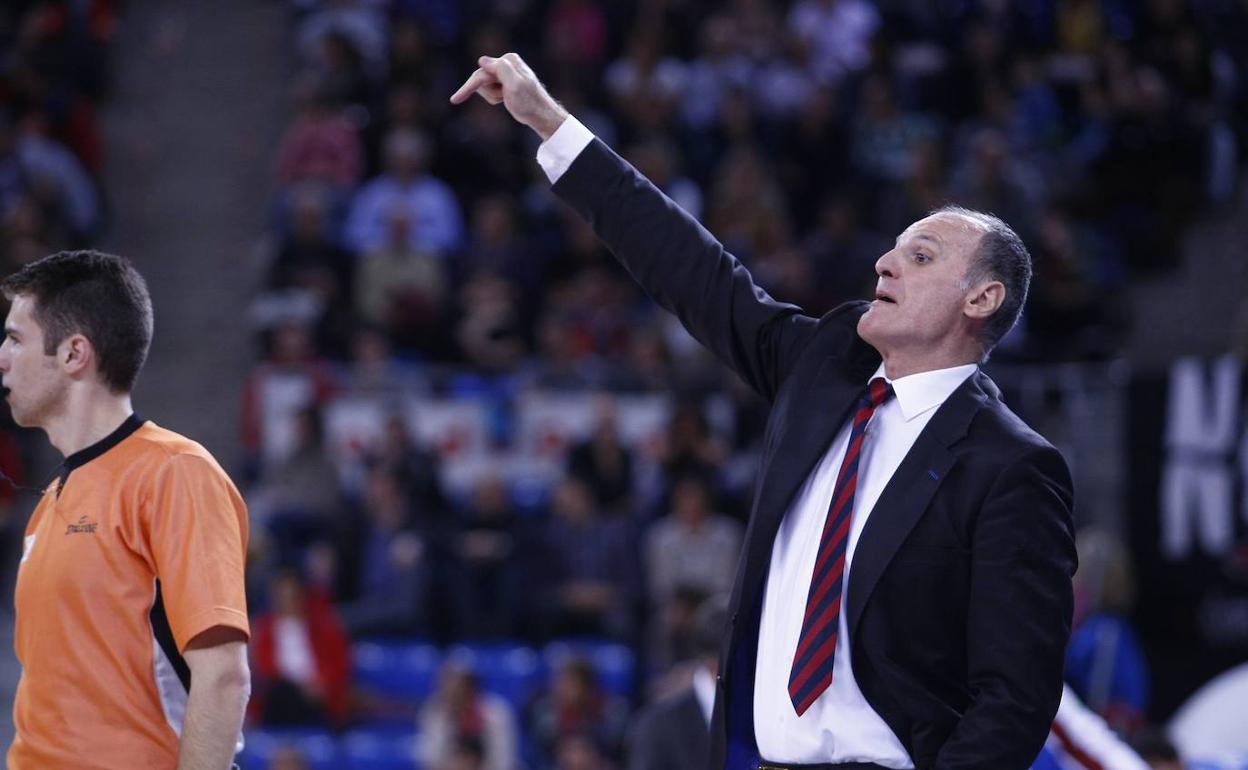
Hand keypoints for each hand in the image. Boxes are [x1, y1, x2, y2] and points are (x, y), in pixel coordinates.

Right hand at [450, 53, 568, 140]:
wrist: (540, 115)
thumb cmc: (529, 103)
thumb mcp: (516, 86)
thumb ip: (501, 70)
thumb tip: (482, 60)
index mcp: (508, 60)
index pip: (482, 73)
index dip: (469, 87)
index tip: (455, 99)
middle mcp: (505, 63)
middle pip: (481, 78)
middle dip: (489, 93)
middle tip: (501, 99)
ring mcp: (503, 72)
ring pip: (483, 85)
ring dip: (492, 96)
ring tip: (506, 99)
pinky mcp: (502, 81)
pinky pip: (487, 89)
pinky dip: (493, 97)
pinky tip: (505, 99)